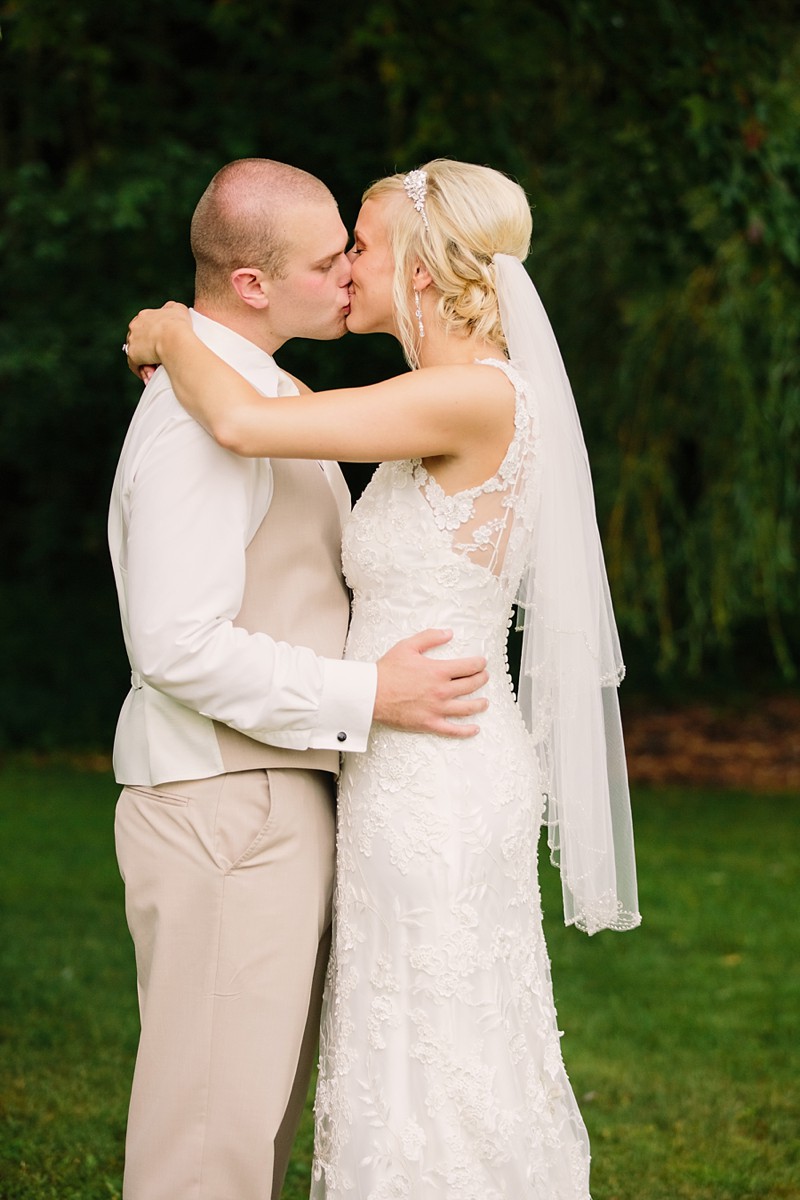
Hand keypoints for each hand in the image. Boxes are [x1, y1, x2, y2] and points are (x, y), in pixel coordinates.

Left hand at [123, 301, 190, 382]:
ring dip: (146, 362)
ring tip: (157, 371)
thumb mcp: (179, 309)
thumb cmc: (179, 325)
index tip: (162, 345)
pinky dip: (143, 372)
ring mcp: (132, 341)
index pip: (145, 327)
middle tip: (160, 359)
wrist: (174, 338)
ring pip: (137, 354)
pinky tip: (151, 377)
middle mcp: (135, 326)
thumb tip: (172, 310)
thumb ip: (173, 308)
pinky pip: (136, 366)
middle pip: (140, 340)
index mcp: (144, 316)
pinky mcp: (133, 355)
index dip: (153, 337)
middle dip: (148, 350)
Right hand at [374, 629, 488, 737]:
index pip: (469, 667)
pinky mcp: (429, 723)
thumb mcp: (408, 646)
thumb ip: (430, 637)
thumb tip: (448, 633)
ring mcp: (437, 709)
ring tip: (485, 702)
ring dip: (480, 704)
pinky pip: (453, 730)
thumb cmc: (387, 670)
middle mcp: (442, 691)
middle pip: (471, 686)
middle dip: (481, 680)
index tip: (482, 663)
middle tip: (484, 677)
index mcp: (438, 671)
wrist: (372, 694)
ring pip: (467, 708)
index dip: (479, 664)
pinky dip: (466, 731)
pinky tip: (475, 729)